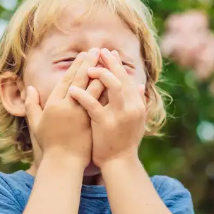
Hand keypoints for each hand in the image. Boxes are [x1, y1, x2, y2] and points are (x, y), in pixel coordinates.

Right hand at [25, 49, 102, 165]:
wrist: (64, 163)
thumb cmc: (50, 144)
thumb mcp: (36, 124)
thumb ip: (32, 105)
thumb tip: (29, 87)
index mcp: (54, 105)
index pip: (67, 80)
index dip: (75, 67)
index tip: (83, 55)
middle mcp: (68, 107)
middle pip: (80, 80)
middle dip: (89, 64)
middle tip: (97, 50)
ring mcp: (81, 114)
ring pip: (93, 89)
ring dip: (101, 74)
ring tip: (108, 63)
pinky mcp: (92, 122)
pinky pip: (102, 103)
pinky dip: (109, 92)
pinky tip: (117, 82)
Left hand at [68, 48, 146, 167]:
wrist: (120, 163)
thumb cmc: (125, 142)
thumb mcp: (136, 121)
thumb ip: (138, 102)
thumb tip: (140, 85)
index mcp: (137, 105)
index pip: (127, 79)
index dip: (117, 65)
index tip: (108, 53)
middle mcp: (131, 107)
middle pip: (121, 78)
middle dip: (109, 63)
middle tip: (98, 51)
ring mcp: (120, 115)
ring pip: (112, 87)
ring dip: (99, 74)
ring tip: (87, 67)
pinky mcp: (105, 123)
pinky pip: (93, 105)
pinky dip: (83, 95)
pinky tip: (72, 89)